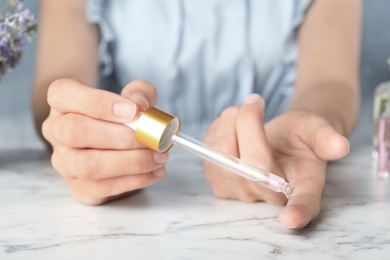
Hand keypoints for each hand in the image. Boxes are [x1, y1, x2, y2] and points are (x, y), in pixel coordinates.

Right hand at [42, 79, 167, 204]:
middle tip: (151, 138)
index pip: (64, 94)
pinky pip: (101, 188)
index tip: (134, 111)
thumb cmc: (122, 116)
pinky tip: (155, 171)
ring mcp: (64, 161)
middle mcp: (56, 130)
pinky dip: (134, 180)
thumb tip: (140, 106)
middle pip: (75, 132)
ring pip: (87, 165)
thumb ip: (139, 93)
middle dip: (120, 136)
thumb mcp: (133, 96)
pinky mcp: (78, 187)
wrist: (116, 145)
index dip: (100, 102)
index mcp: (62, 100)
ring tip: (159, 156)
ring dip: (130, 162)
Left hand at [203, 94, 348, 228]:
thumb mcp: (317, 130)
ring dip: (229, 122)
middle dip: (247, 124)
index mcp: (302, 185)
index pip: (303, 202)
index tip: (290, 219)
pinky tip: (231, 125)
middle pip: (251, 167)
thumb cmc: (299, 136)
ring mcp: (241, 192)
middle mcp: (270, 196)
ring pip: (222, 157)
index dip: (298, 210)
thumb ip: (326, 137)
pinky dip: (217, 128)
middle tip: (255, 101)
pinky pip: (208, 150)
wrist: (279, 136)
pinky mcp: (218, 181)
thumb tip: (339, 146)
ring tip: (244, 110)